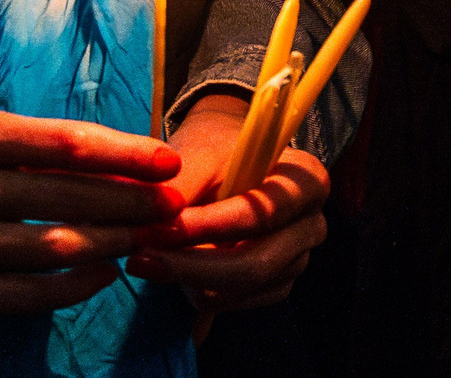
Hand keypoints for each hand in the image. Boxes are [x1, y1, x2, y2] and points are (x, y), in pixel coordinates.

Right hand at [0, 108, 183, 320]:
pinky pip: (25, 293)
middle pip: (68, 196)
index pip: (66, 143)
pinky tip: (104, 274)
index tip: (169, 162)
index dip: (125, 154)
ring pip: (53, 246)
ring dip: (110, 243)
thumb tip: (123, 152)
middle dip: (131, 202)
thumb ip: (38, 143)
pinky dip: (74, 287)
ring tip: (144, 238)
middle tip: (173, 207)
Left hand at [130, 94, 327, 313]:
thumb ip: (180, 184)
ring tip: (148, 258)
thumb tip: (152, 222)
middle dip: (191, 265)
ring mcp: (296, 260)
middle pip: (254, 264)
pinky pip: (232, 303)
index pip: (260, 217)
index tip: (155, 229)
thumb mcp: (199, 153)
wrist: (226, 156)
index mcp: (307, 182)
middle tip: (139, 257)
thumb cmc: (216, 147)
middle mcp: (312, 225)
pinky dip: (196, 290)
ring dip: (188, 279)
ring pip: (238, 290)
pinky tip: (170, 267)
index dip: (208, 227)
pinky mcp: (275, 285)